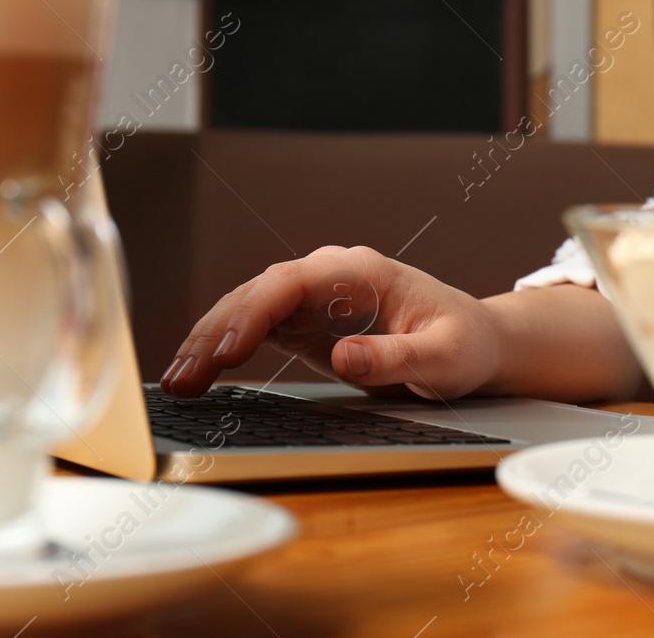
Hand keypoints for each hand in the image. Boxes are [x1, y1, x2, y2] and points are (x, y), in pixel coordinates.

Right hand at [159, 245, 501, 400]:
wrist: (475, 342)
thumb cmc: (464, 343)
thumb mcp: (443, 356)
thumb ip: (396, 356)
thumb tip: (345, 355)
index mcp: (361, 272)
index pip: (292, 282)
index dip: (256, 313)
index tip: (230, 350)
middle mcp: (330, 277)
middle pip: (258, 294)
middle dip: (216, 333)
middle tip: (185, 377)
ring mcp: (313, 298)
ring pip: (247, 310)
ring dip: (210, 342)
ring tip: (178, 381)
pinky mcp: (306, 324)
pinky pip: (254, 330)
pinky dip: (223, 350)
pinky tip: (198, 373)